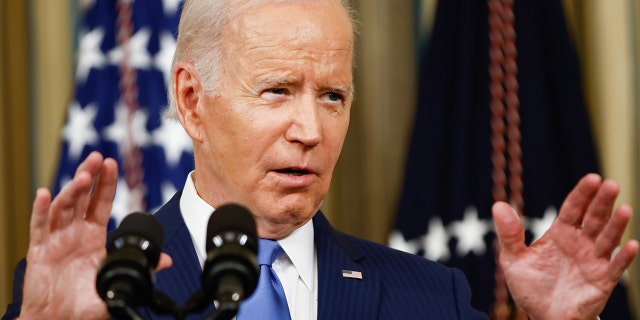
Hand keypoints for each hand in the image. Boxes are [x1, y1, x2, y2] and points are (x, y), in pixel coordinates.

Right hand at [18, 152, 171, 319]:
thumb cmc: (83, 302)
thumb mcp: (116, 282)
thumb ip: (140, 269)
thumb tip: (166, 260)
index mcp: (93, 236)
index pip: (101, 203)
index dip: (106, 183)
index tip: (112, 163)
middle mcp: (74, 233)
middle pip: (81, 198)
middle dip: (89, 176)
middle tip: (97, 157)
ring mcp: (56, 239)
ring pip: (63, 207)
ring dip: (72, 190)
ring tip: (83, 176)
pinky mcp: (39, 251)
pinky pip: (39, 227)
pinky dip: (41, 210)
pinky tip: (44, 194)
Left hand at [493, 173, 638, 319]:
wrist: (542, 316)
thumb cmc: (530, 285)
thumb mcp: (513, 258)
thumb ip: (509, 234)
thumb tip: (498, 205)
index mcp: (560, 233)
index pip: (573, 208)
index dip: (582, 194)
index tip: (592, 178)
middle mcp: (580, 243)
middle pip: (594, 218)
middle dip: (602, 202)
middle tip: (610, 185)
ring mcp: (593, 261)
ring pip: (607, 239)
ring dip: (616, 225)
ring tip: (624, 209)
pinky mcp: (601, 281)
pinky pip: (615, 268)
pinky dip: (623, 257)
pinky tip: (632, 244)